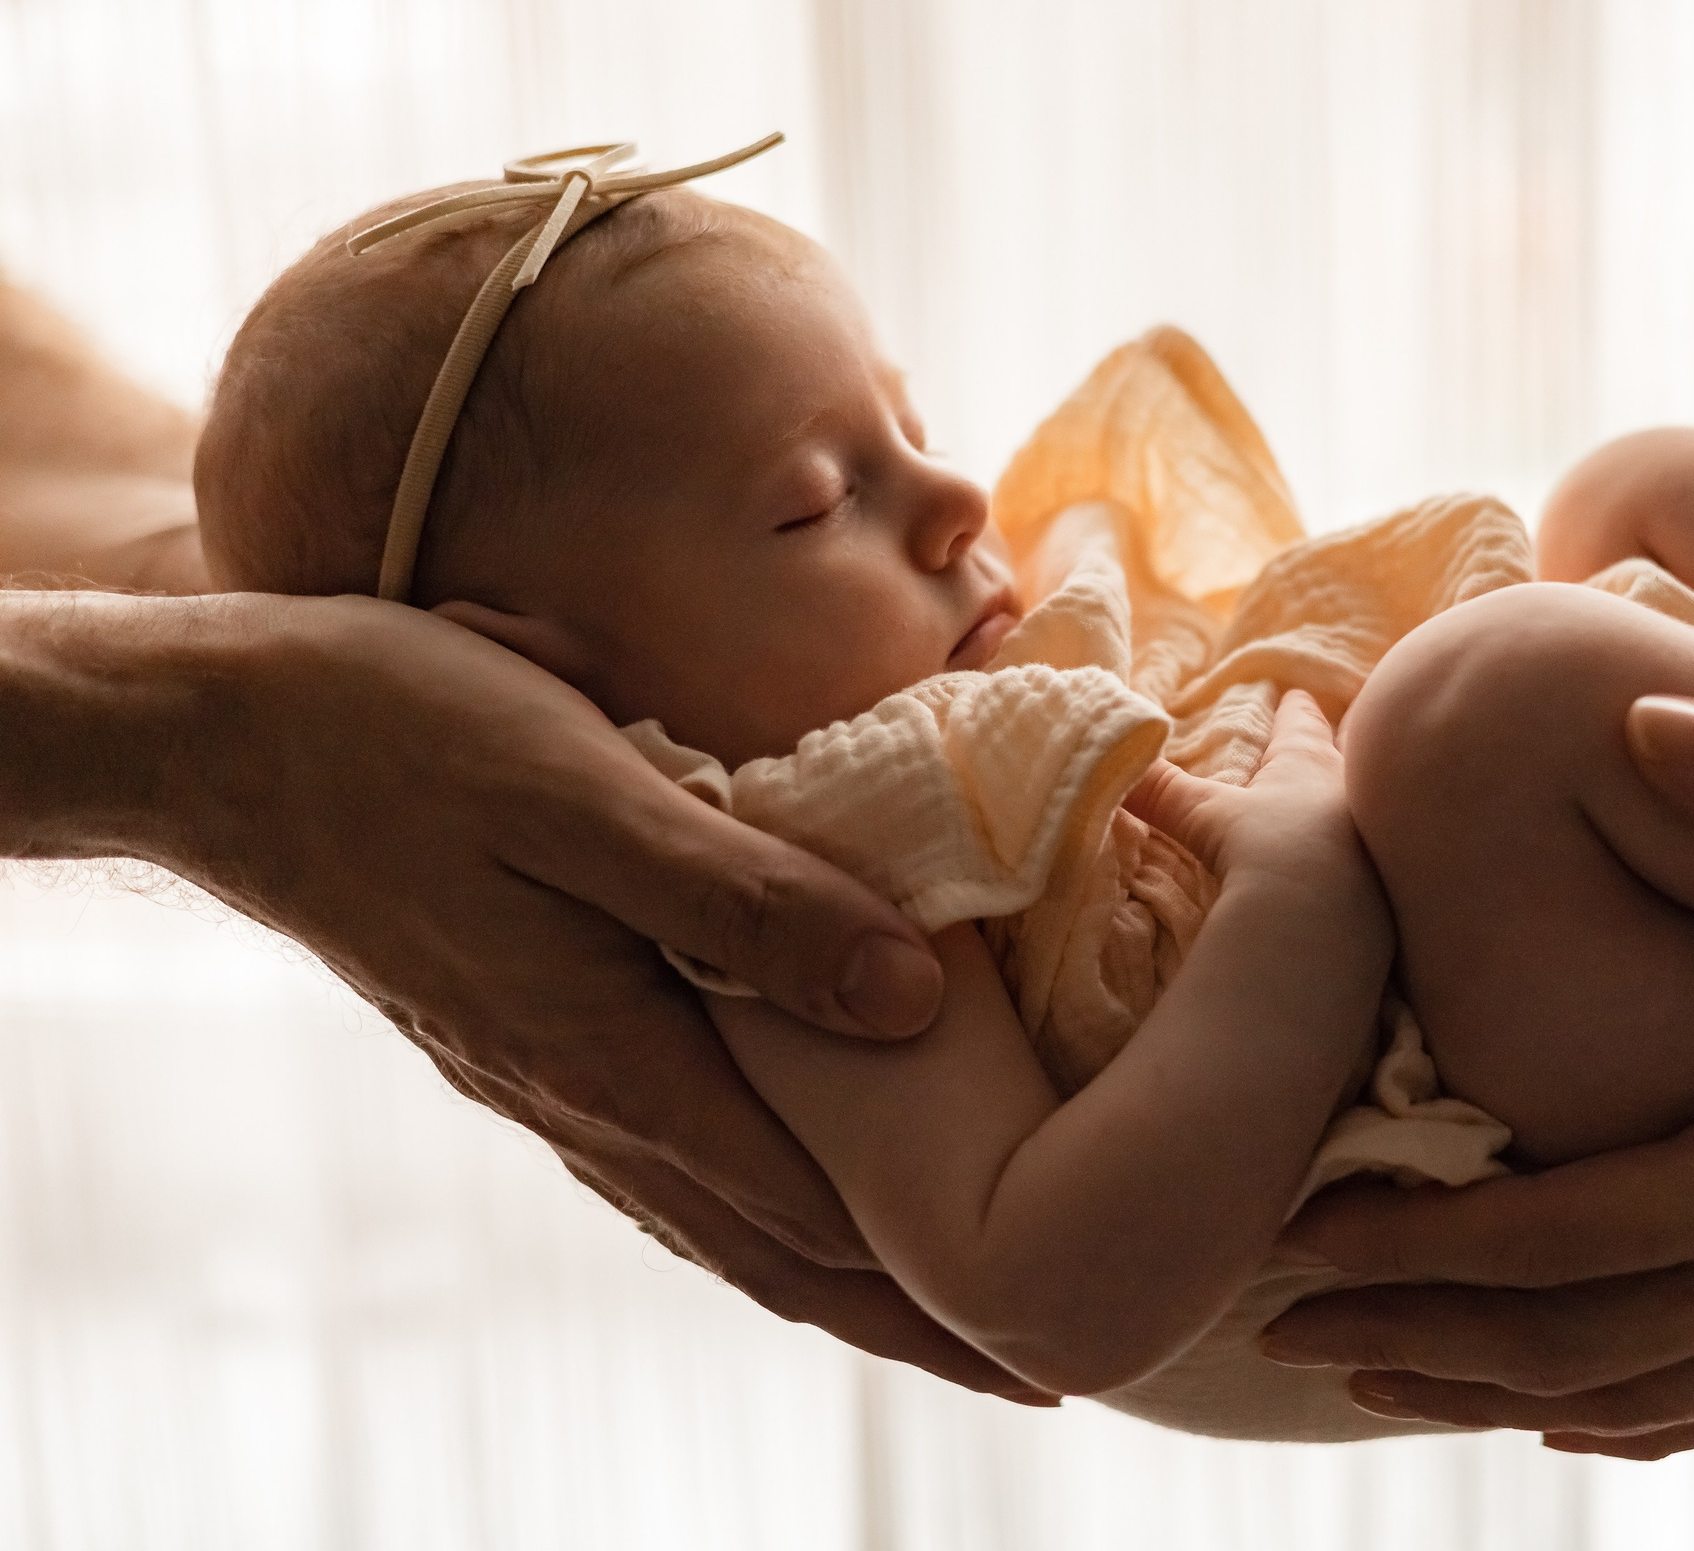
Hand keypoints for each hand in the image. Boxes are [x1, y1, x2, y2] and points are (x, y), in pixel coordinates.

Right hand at [104, 594, 1044, 1400]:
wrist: (229, 737)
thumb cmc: (407, 742)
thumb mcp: (585, 797)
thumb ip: (743, 900)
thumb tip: (909, 1000)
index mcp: (616, 1065)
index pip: (812, 1221)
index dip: (939, 1283)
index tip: (1048, 1336)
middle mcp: (589, 1103)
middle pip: (777, 1255)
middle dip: (907, 1321)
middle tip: (1034, 1372)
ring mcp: (553, 1081)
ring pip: (721, 1221)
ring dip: (835, 1277)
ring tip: (935, 1313)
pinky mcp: (533, 1038)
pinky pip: (670, 1161)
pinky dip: (752, 1206)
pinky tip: (783, 1199)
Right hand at [1126, 689, 1383, 907]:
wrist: (1327, 926)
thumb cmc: (1269, 849)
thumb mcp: (1207, 816)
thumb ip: (1164, 791)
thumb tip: (1113, 759)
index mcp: (1309, 763)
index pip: (1302, 725)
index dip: (1296, 711)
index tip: (1298, 697)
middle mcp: (1353, 791)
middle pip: (1351, 757)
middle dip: (1342, 748)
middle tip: (1342, 736)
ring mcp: (1381, 840)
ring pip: (1373, 806)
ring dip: (1361, 803)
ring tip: (1351, 805)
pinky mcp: (1393, 890)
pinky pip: (1384, 863)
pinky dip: (1373, 861)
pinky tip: (1364, 876)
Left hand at [1262, 694, 1693, 1455]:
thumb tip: (1628, 717)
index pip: (1572, 1235)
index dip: (1428, 1243)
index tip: (1307, 1234)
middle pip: (1580, 1343)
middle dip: (1420, 1333)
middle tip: (1278, 1321)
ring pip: (1640, 1396)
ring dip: (1494, 1386)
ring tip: (1371, 1368)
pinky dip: (1622, 1411)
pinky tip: (1548, 1405)